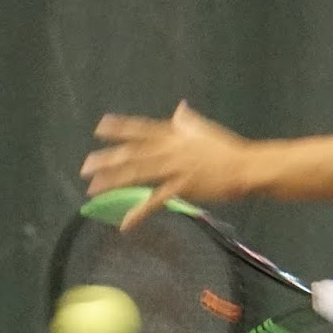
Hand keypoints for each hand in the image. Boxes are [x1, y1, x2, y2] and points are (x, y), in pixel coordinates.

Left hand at [80, 102, 249, 227]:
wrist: (246, 167)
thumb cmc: (228, 149)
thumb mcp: (204, 129)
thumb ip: (188, 120)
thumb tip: (180, 109)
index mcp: (173, 134)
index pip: (142, 129)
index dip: (120, 128)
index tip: (100, 128)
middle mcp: (170, 148)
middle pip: (133, 153)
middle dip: (108, 160)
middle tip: (86, 166)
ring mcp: (175, 168)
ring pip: (139, 174)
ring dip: (114, 182)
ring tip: (94, 189)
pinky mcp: (183, 187)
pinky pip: (156, 201)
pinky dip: (139, 213)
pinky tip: (125, 223)